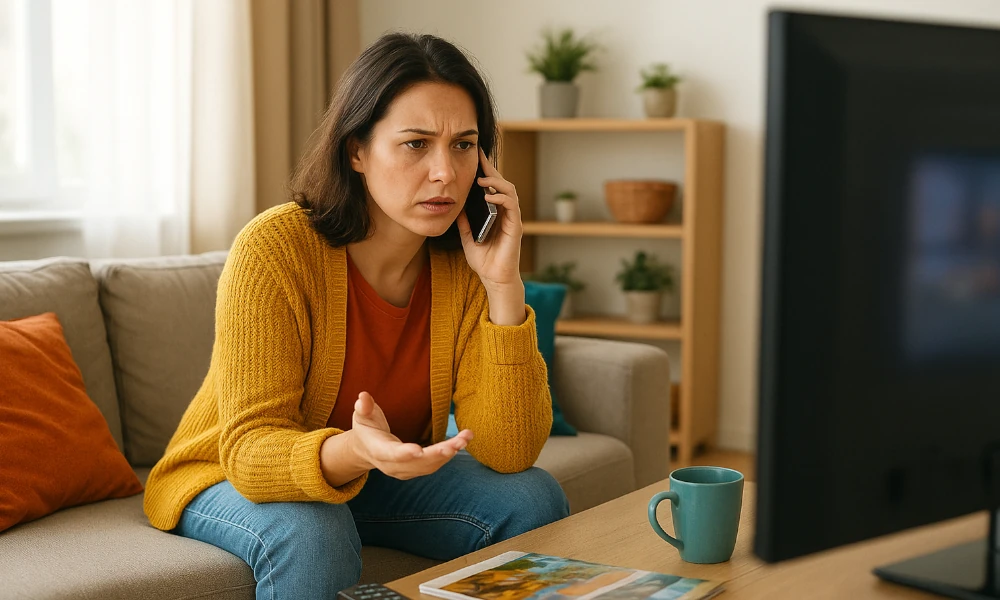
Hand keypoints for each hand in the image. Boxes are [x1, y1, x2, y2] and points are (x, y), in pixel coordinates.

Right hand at [350, 391, 472, 479]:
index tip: (418, 450)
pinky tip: (462, 442)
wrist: (366, 449)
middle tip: (455, 444)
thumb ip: (363, 407)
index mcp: (378, 451)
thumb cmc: (366, 428)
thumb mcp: (361, 416)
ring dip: (450, 453)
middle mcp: (392, 465)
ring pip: (430, 465)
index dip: (405, 453)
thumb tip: (363, 397)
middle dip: (437, 454)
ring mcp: (405, 471)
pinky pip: (434, 465)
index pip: (392, 454)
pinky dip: (449, 454)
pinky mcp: (416, 470)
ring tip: (466, 437)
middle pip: (417, 463)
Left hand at [456, 146, 522, 288]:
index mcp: (496, 213)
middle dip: (491, 168)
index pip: (492, 187)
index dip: (485, 171)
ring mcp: (512, 219)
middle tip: (479, 156)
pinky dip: (502, 197)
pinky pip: (512, 206)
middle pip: (502, 184)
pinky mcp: (516, 226)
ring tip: (482, 178)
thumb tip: (456, 204)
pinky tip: (489, 194)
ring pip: (509, 191)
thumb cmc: (484, 260)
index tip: (475, 157)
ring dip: (496, 181)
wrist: (494, 279)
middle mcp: (506, 213)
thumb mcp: (468, 237)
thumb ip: (464, 221)